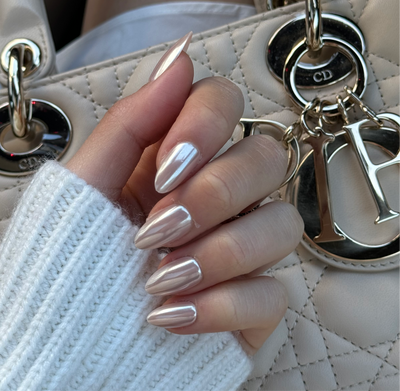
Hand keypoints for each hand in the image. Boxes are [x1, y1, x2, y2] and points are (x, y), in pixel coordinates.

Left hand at [66, 39, 302, 354]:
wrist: (73, 339)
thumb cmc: (75, 258)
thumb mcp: (87, 184)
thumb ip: (131, 121)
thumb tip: (180, 58)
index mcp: (182, 161)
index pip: (226, 103)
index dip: (205, 126)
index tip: (164, 171)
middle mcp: (222, 196)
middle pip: (268, 159)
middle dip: (214, 195)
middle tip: (157, 230)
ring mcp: (244, 248)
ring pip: (283, 225)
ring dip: (218, 254)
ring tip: (157, 280)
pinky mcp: (253, 301)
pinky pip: (273, 294)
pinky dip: (220, 307)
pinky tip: (173, 317)